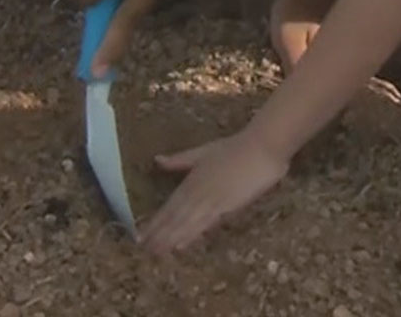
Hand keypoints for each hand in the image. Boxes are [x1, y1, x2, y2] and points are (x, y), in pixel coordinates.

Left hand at [140, 131, 289, 254]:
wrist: (261, 150)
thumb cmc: (233, 148)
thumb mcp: (202, 152)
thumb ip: (179, 160)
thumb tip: (157, 160)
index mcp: (191, 181)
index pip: (169, 207)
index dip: (155, 222)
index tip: (139, 236)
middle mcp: (198, 194)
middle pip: (175, 219)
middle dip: (160, 235)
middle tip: (144, 250)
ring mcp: (213, 203)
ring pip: (187, 225)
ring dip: (171, 239)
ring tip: (156, 252)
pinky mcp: (228, 209)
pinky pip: (205, 225)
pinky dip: (191, 236)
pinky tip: (182, 246)